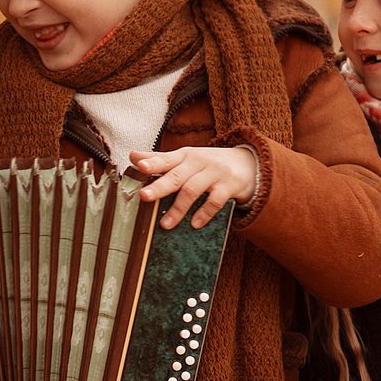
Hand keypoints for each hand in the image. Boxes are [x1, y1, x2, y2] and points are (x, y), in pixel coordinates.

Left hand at [131, 145, 260, 229]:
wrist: (247, 164)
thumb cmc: (208, 164)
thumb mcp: (186, 159)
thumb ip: (160, 160)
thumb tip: (133, 156)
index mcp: (184, 156)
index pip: (166, 159)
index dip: (152, 162)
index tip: (140, 167)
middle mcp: (198, 162)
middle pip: (177, 175)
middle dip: (160, 187)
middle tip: (145, 196)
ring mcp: (214, 173)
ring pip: (193, 190)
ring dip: (178, 209)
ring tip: (165, 224)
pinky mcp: (229, 186)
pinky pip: (215, 201)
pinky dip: (204, 214)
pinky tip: (195, 224)